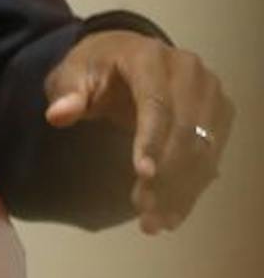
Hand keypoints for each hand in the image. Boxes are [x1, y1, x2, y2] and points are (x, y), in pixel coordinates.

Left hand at [45, 31, 233, 233]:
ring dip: (180, 189)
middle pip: (184, 130)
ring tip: (155, 222)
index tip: (142, 174)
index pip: (156, 102)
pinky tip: (172, 214)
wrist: (125, 55)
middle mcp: (189, 72)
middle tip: (144, 211)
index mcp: (149, 58)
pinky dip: (192, 187)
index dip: (151, 139)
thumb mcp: (72, 74)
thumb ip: (67, 94)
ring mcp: (209, 93)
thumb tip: (58, 114)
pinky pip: (210, 155)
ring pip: (201, 148)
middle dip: (166, 175)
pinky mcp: (219, 114)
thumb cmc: (96, 68)